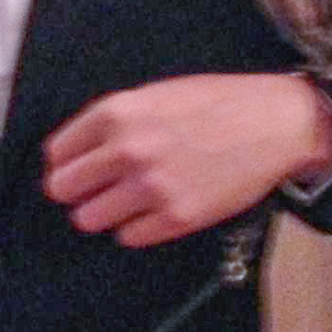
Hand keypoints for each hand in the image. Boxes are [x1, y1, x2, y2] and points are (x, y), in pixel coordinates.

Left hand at [42, 73, 331, 247]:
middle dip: (76, 191)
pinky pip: (129, 236)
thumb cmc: (216, 104)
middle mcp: (128, 150)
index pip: (57, 153)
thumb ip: (114, 121)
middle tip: (95, 190)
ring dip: (103, 213)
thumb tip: (77, 153)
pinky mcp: (177, 218)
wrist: (274, 124)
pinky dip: (136, 228)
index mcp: (118, 113)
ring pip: (89, 218)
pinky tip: (154, 211)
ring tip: (126, 203)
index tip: (77, 168)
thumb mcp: (156, 94)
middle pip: (63, 189)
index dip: (65, 163)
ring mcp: (152, 187)